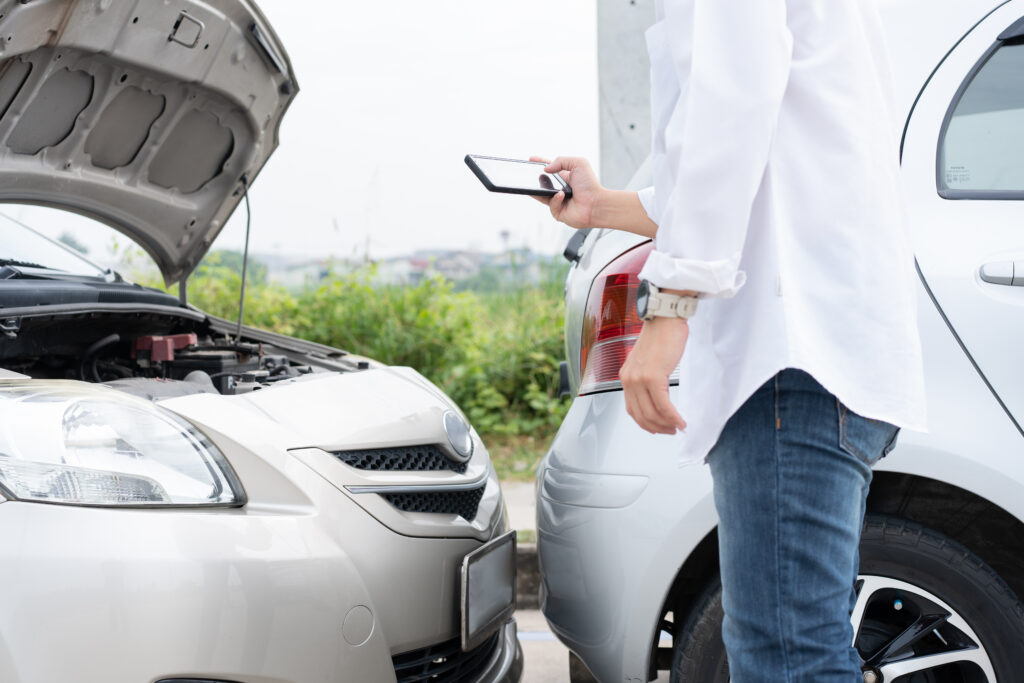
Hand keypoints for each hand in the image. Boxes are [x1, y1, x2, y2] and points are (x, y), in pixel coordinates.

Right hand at [528, 156, 603, 229]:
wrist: (596, 204)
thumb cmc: (590, 185)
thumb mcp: (578, 163)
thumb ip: (561, 160)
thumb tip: (546, 168)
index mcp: (565, 177)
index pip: (549, 168)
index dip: (540, 163)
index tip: (531, 159)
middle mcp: (561, 188)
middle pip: (542, 182)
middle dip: (535, 178)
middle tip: (530, 173)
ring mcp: (558, 201)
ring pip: (542, 195)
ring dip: (540, 189)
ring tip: (540, 185)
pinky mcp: (558, 212)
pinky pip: (551, 205)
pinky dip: (555, 199)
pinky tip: (562, 195)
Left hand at [620, 317, 688, 433]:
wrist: (665, 319)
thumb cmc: (661, 336)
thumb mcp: (648, 361)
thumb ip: (648, 379)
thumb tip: (658, 397)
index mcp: (627, 376)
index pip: (632, 409)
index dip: (646, 423)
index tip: (658, 428)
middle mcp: (629, 379)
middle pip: (641, 415)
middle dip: (657, 427)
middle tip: (671, 431)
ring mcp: (639, 379)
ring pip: (651, 413)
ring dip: (666, 424)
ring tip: (677, 427)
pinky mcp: (653, 377)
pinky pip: (663, 405)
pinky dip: (672, 417)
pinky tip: (680, 421)